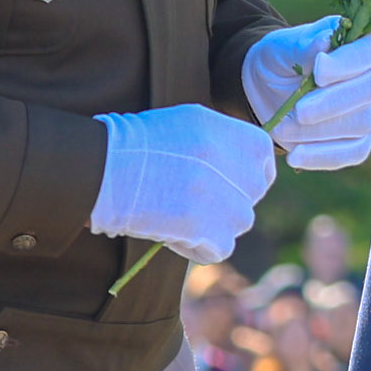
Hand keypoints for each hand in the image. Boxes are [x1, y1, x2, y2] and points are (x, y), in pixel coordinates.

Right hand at [90, 105, 279, 263]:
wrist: (107, 165)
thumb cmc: (142, 140)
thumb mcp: (192, 121)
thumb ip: (224, 140)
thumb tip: (241, 162)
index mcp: (240, 137)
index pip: (263, 161)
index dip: (248, 175)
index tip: (232, 182)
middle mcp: (240, 169)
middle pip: (250, 196)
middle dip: (228, 200)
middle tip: (192, 199)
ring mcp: (227, 202)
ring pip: (237, 224)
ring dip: (214, 224)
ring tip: (178, 213)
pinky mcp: (208, 231)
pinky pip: (219, 249)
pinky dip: (200, 247)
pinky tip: (174, 232)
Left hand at [242, 21, 370, 171]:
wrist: (270, 88)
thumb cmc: (282, 58)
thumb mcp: (284, 45)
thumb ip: (303, 44)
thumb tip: (324, 42)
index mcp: (367, 43)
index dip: (350, 62)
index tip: (318, 70)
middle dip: (334, 102)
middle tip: (299, 110)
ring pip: (360, 124)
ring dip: (320, 130)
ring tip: (282, 127)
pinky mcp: (358, 141)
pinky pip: (350, 153)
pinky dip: (322, 157)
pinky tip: (295, 156)